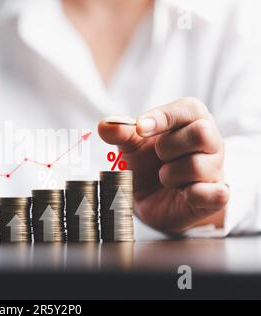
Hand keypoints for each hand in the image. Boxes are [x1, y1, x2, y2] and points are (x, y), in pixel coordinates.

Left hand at [98, 98, 229, 233]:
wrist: (149, 201)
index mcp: (191, 121)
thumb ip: (120, 133)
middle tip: (158, 157)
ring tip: (164, 178)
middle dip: (168, 147)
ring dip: (170, 174)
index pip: (189, 108)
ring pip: (197, 165)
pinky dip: (193, 194)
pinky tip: (182, 193)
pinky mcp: (216, 197)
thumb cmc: (146, 165)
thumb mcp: (130, 146)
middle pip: (201, 133)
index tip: (140, 129)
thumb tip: (105, 125)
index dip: (163, 116)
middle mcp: (210, 142)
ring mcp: (215, 170)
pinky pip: (215, 194)